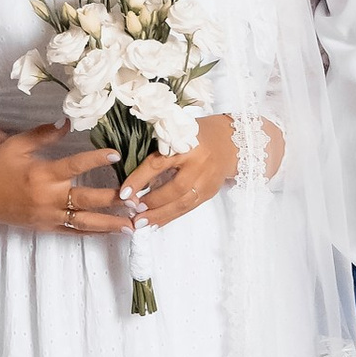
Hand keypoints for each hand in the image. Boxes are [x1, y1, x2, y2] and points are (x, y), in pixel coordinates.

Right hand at [0, 127, 124, 233]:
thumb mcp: (15, 145)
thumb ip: (43, 134)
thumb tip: (68, 121)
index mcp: (42, 174)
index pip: (75, 165)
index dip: (97, 159)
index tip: (118, 154)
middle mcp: (48, 197)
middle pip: (87, 199)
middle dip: (114, 199)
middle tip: (138, 198)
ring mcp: (47, 216)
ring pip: (84, 222)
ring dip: (111, 224)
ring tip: (134, 225)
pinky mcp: (45, 228)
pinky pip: (73, 233)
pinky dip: (93, 233)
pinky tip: (111, 233)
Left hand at [127, 112, 239, 227]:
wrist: (232, 142)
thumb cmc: (199, 134)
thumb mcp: (178, 133)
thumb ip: (159, 148)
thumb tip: (132, 171)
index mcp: (186, 145)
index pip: (158, 164)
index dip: (139, 179)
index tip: (124, 192)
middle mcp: (198, 164)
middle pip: (173, 189)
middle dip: (151, 202)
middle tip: (132, 211)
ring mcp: (206, 180)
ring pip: (182, 203)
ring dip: (159, 215)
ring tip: (141, 222)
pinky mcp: (209, 192)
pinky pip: (188, 208)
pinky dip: (170, 217)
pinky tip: (156, 223)